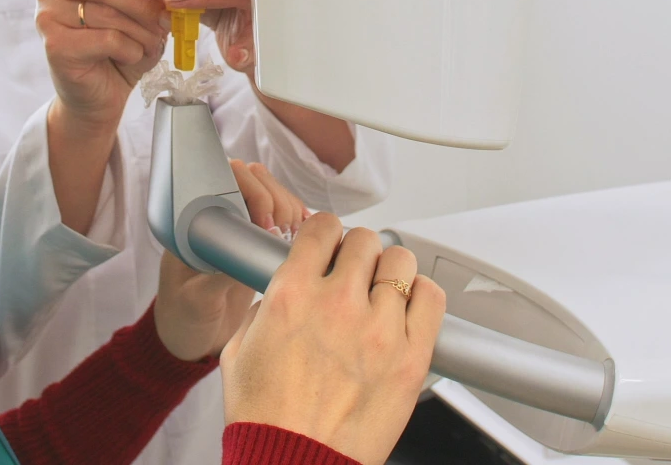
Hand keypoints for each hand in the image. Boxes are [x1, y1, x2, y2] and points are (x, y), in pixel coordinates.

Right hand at [36, 0, 169, 122]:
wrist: (98, 94)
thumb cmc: (118, 48)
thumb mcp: (138, 12)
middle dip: (142, 1)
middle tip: (166, 20)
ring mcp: (47, 15)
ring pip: (106, 12)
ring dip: (140, 31)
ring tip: (150, 44)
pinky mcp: (54, 45)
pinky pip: (106, 39)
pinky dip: (130, 50)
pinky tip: (129, 57)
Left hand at [154, 160, 308, 361]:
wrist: (191, 339)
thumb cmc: (182, 316)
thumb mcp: (197, 299)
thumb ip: (219, 278)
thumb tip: (251, 257)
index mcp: (195, 220)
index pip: (226, 177)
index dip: (252, 190)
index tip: (264, 221)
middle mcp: (219, 217)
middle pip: (257, 180)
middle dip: (276, 200)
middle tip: (280, 233)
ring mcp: (241, 230)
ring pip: (275, 197)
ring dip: (290, 211)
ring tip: (290, 239)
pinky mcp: (257, 246)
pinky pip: (284, 221)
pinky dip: (299, 225)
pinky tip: (305, 239)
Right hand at [219, 215, 444, 464]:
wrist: (295, 463)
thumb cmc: (267, 419)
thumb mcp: (239, 352)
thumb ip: (262, 310)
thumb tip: (279, 294)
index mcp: (292, 296)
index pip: (322, 228)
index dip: (325, 234)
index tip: (328, 245)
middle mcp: (338, 304)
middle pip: (364, 240)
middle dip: (357, 253)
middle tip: (353, 274)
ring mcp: (379, 329)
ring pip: (401, 262)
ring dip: (389, 272)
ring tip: (382, 292)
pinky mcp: (411, 357)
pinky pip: (431, 299)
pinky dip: (421, 296)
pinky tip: (407, 309)